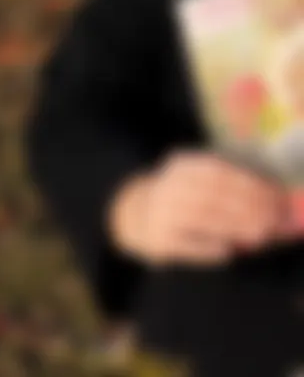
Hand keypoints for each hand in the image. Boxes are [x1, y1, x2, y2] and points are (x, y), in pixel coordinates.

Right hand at [108, 150, 293, 267]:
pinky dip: (209, 248)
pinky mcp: (158, 240)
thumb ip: (241, 192)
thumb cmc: (185, 201)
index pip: (220, 172)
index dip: (251, 185)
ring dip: (234, 227)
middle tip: (273, 222)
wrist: (135, 216)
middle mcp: (169, 187)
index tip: (277, 199)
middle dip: (248, 208)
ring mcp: (161, 213)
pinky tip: (227, 251)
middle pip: (213, 195)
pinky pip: (187, 245)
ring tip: (260, 236)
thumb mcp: (204, 184)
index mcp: (183, 167)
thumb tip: (284, 206)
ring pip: (202, 218)